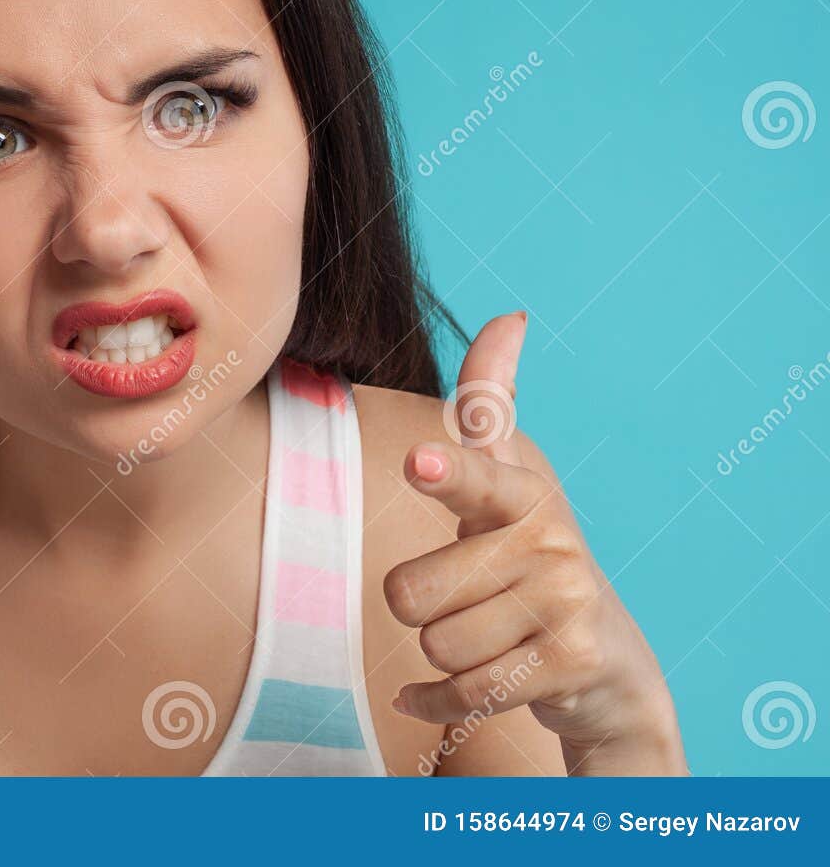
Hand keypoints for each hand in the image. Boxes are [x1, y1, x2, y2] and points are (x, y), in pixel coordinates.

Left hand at [384, 311, 685, 773]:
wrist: (604, 660)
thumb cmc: (530, 552)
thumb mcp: (511, 479)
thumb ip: (493, 402)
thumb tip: (510, 315)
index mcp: (522, 493)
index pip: (477, 475)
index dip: (447, 470)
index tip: (420, 459)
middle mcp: (551, 543)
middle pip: (412, 592)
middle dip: (420, 606)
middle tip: (463, 598)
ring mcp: (565, 606)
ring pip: (435, 644)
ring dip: (441, 652)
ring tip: (484, 635)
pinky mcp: (567, 666)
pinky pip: (460, 691)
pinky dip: (438, 701)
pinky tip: (447, 690)